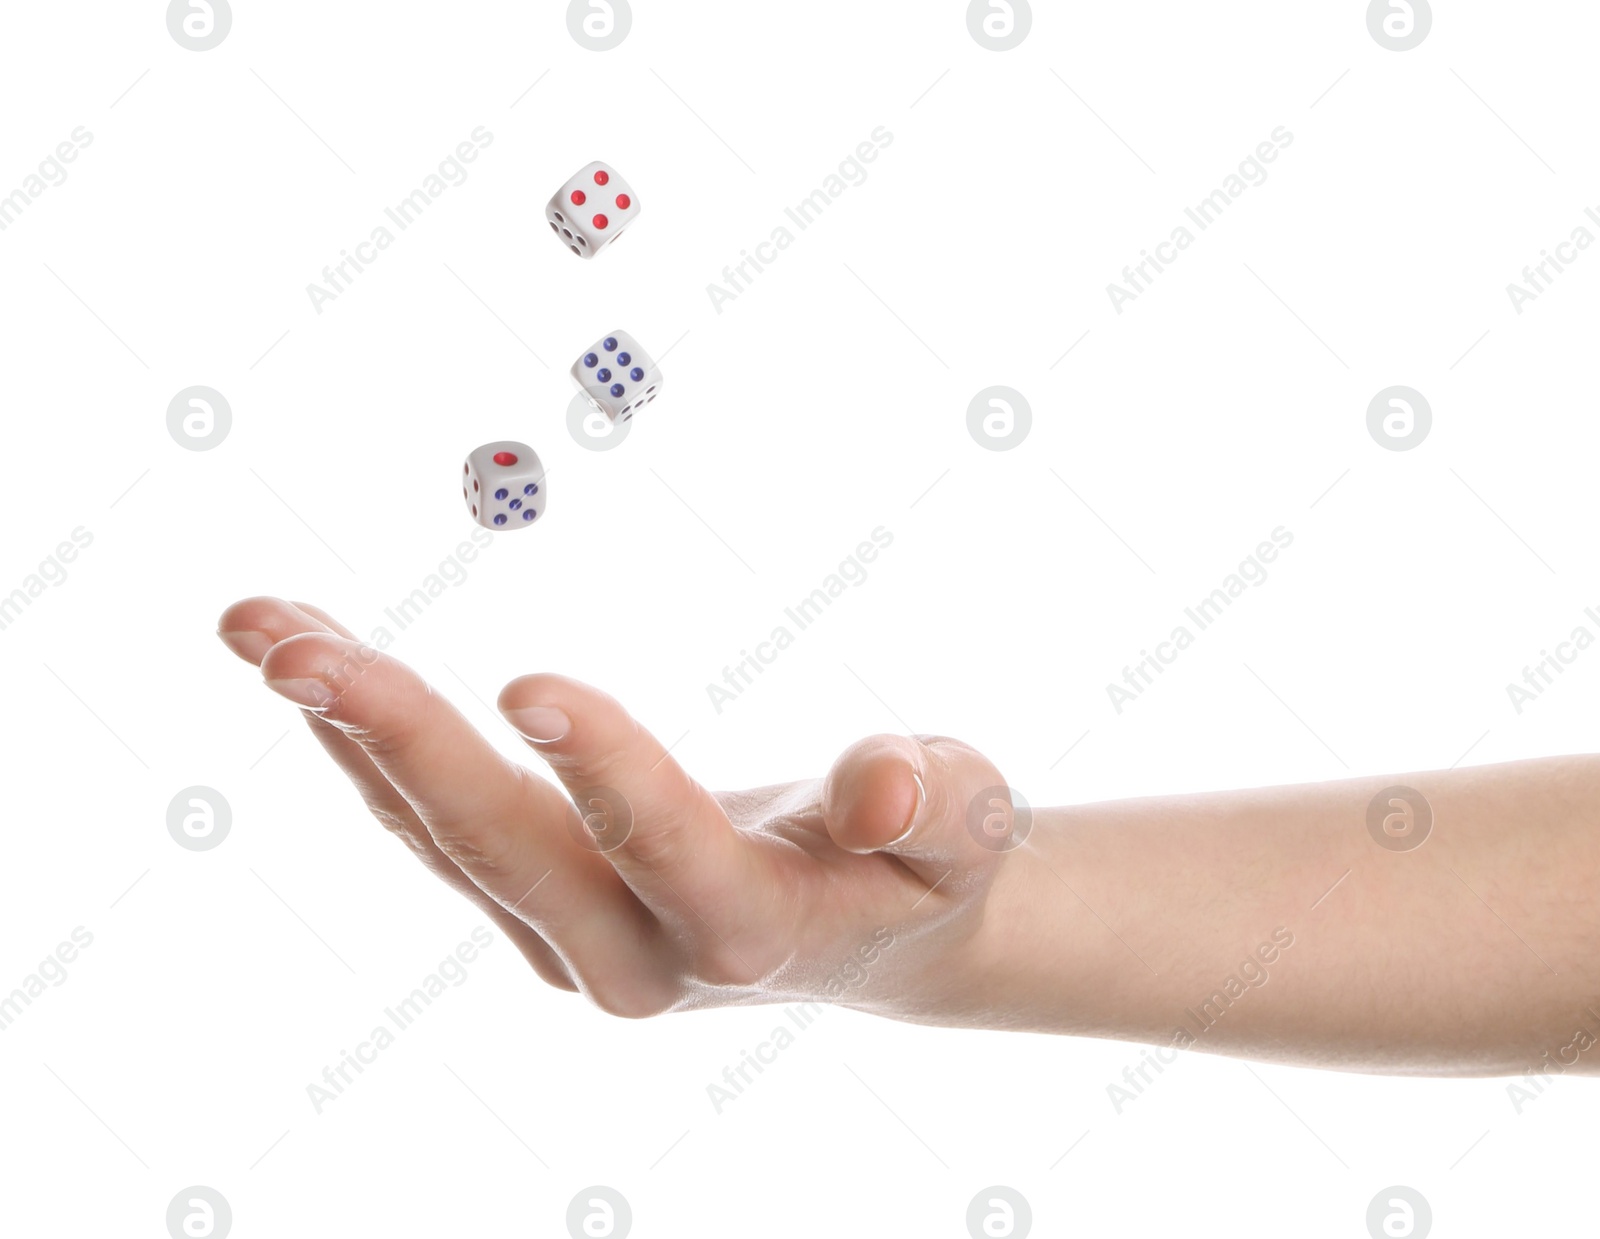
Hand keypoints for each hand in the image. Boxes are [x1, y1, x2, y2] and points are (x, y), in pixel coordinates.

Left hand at [216, 597, 1019, 1022]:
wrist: (869, 929)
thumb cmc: (921, 856)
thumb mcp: (960, 824)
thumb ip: (934, 805)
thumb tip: (886, 782)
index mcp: (752, 933)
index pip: (669, 855)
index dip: (607, 775)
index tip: (526, 682)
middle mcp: (638, 960)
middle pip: (508, 857)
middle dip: (402, 746)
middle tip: (294, 647)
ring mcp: (569, 941)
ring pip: (444, 839)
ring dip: (348, 731)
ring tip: (260, 625)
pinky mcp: (530, 908)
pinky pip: (435, 828)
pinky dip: (369, 745)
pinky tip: (310, 669)